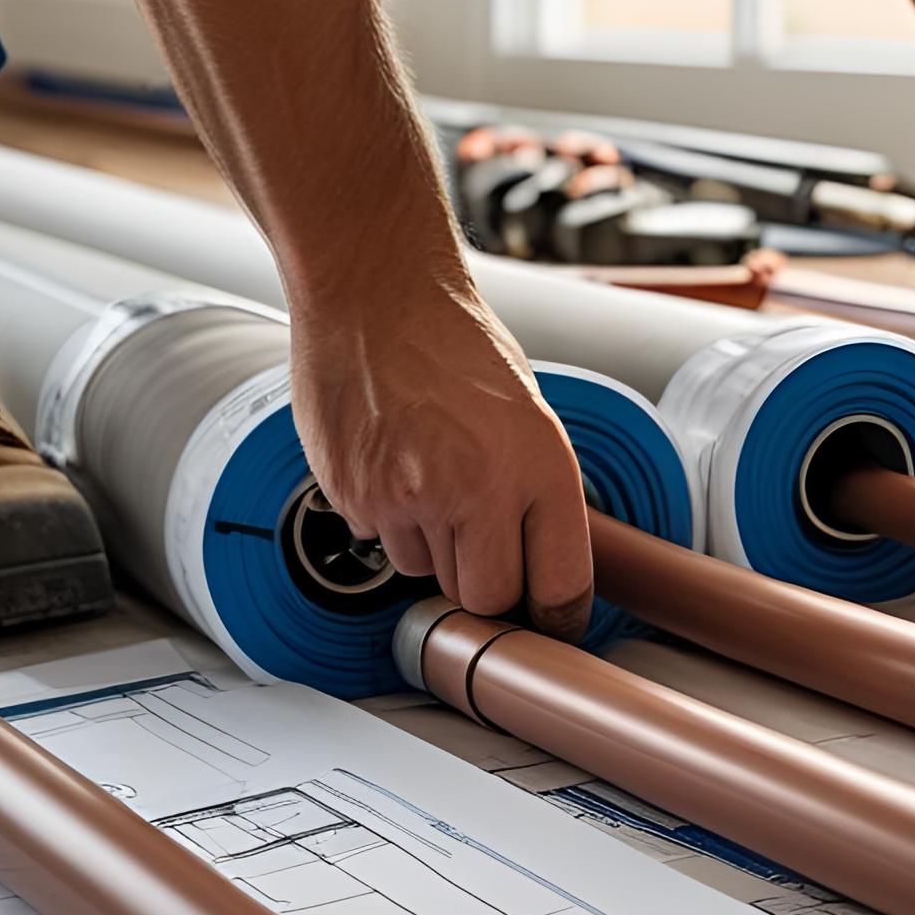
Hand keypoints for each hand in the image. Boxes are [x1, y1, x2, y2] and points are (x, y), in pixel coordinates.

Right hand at [287, 267, 593, 640]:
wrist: (376, 292)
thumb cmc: (454, 340)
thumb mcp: (528, 412)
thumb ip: (533, 489)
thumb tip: (534, 561)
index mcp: (541, 466)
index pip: (560, 587)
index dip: (555, 616)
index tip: (550, 622)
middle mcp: (479, 489)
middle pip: (485, 599)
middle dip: (483, 583)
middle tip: (477, 538)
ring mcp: (410, 498)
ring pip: (425, 572)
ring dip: (430, 542)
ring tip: (427, 469)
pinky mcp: (354, 497)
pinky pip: (378, 540)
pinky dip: (385, 516)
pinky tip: (390, 458)